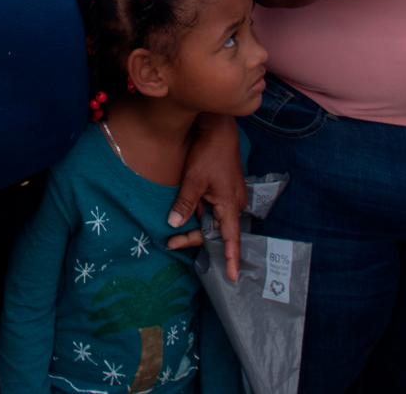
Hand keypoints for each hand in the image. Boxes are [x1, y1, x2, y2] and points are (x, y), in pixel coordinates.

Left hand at [168, 114, 246, 280]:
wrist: (218, 128)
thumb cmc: (208, 153)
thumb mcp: (193, 180)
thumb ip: (185, 204)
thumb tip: (174, 225)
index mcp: (230, 204)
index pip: (231, 238)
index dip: (231, 259)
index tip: (234, 278)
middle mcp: (234, 204)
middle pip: (216, 231)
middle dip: (195, 239)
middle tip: (172, 243)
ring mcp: (230, 196)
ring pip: (214, 220)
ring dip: (197, 227)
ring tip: (174, 236)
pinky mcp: (225, 189)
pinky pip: (214, 209)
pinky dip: (201, 214)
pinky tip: (187, 213)